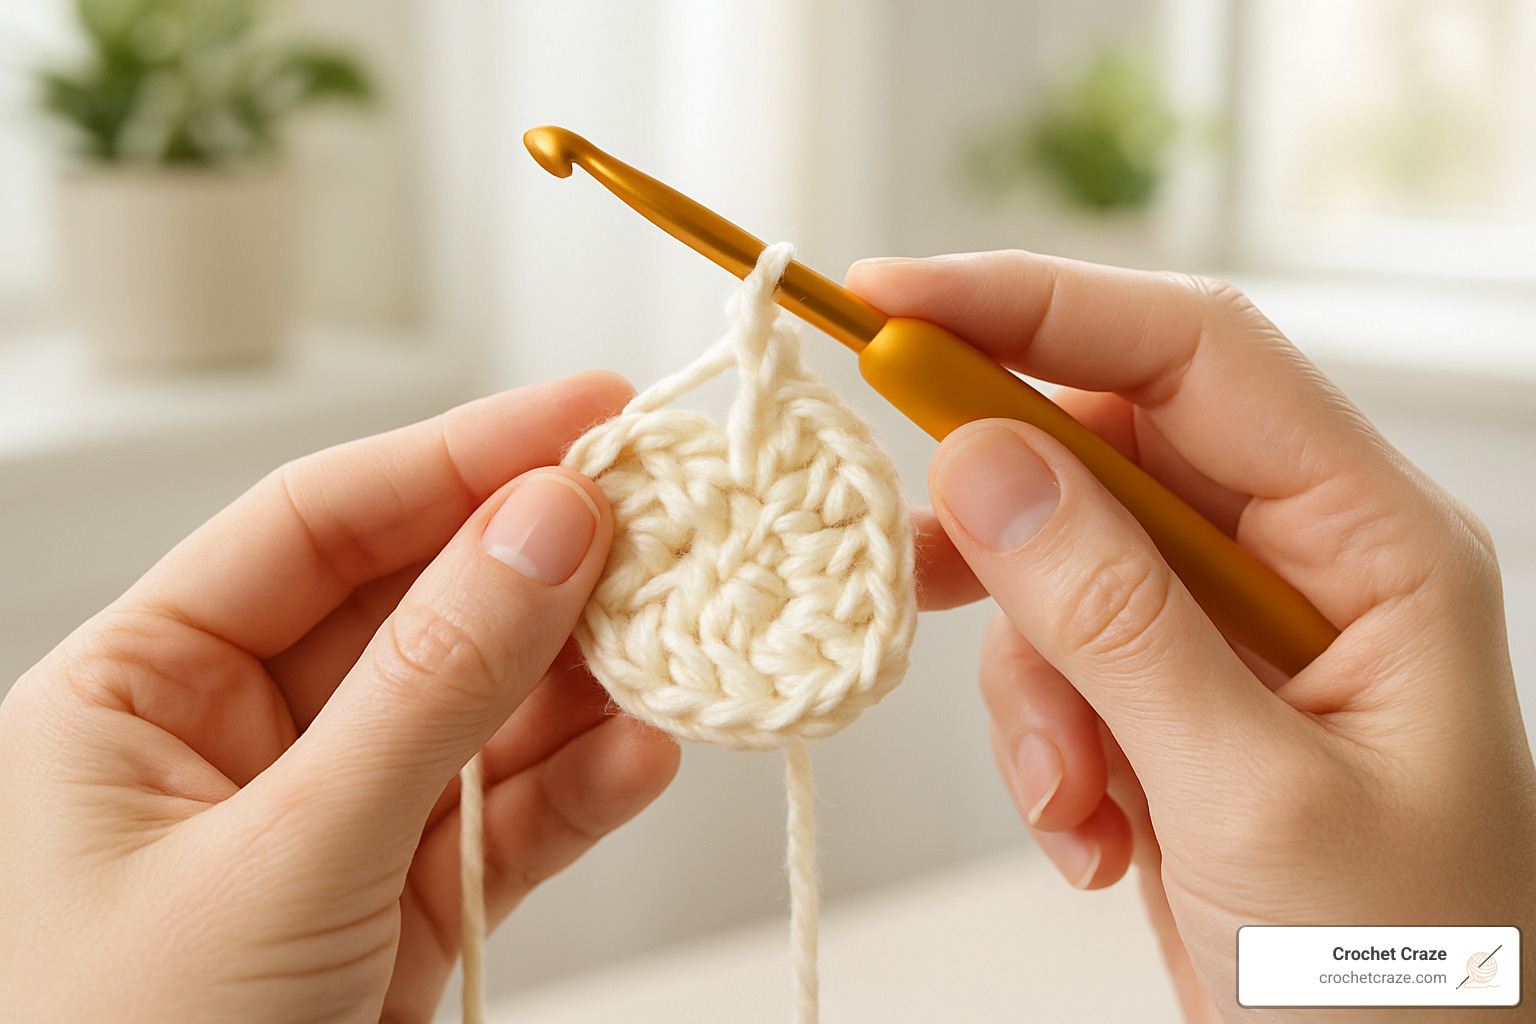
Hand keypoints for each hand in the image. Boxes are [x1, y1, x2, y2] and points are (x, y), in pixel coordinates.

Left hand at [0, 372, 679, 1022]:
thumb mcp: (286, 857)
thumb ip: (431, 686)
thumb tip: (546, 525)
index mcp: (140, 692)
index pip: (317, 524)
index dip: (457, 455)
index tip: (585, 414)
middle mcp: (236, 741)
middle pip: (419, 606)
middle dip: (544, 568)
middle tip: (673, 520)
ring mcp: (330, 821)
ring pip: (480, 711)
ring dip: (586, 678)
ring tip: (689, 634)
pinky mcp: (401, 905)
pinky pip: (505, 821)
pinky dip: (581, 790)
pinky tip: (651, 753)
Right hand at [851, 252, 1535, 1021]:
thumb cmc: (1395, 977)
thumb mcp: (1251, 800)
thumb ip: (1115, 621)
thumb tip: (984, 462)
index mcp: (1373, 543)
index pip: (1194, 351)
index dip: (1034, 306)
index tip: (889, 306)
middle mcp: (1300, 559)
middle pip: (1106, 445)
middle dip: (1002, 511)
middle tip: (911, 556)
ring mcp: (1225, 630)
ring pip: (1056, 562)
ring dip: (1025, 676)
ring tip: (1071, 792)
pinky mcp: (1165, 696)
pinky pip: (1052, 658)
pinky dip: (1038, 741)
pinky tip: (1094, 834)